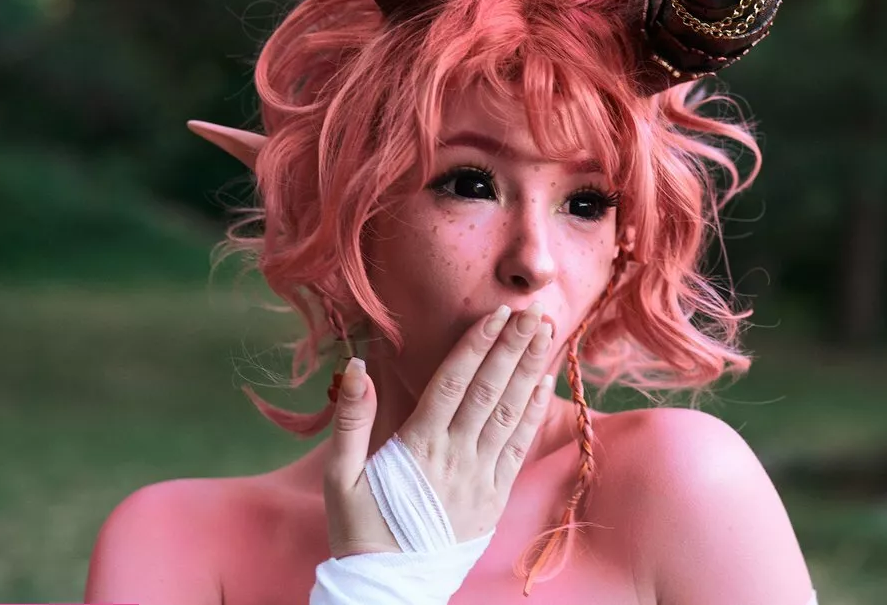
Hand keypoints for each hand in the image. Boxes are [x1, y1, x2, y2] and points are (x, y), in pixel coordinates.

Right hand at [322, 302, 555, 557]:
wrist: (388, 589)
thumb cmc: (359, 529)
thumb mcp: (340, 476)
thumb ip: (351, 419)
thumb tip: (355, 366)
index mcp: (419, 447)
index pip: (454, 383)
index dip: (477, 345)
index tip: (496, 315)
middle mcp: (456, 457)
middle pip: (491, 390)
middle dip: (514, 346)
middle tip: (535, 311)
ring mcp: (480, 477)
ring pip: (511, 413)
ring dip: (530, 369)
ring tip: (546, 334)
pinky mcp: (494, 496)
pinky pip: (519, 447)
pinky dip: (534, 412)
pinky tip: (544, 383)